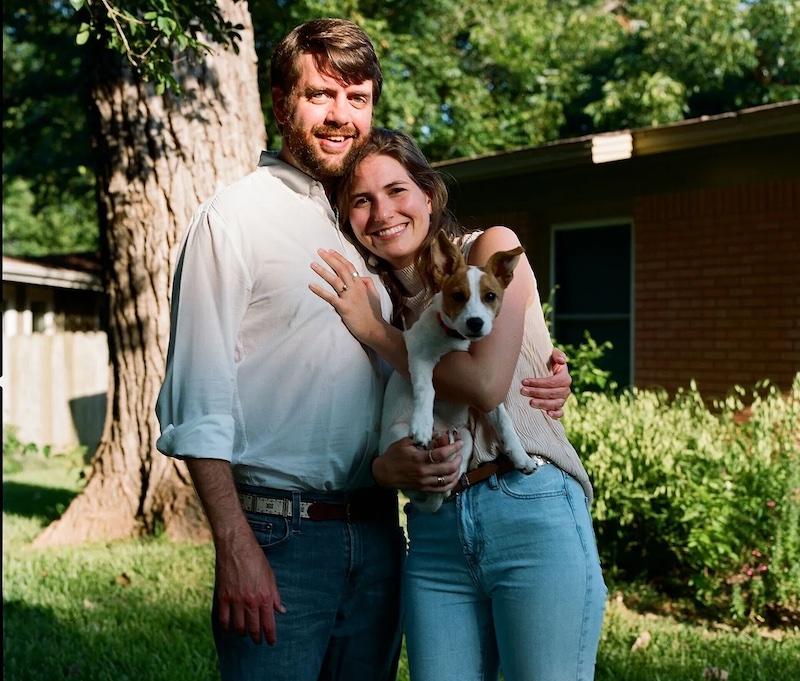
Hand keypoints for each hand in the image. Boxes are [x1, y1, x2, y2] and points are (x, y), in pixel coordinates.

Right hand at [215, 528, 285, 645]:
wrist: (236, 546)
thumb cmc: (255, 559)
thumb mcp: (270, 576)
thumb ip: (275, 595)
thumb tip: (281, 610)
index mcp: (264, 596)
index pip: (269, 624)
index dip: (270, 636)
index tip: (271, 642)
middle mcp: (250, 601)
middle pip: (253, 628)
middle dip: (257, 638)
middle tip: (258, 641)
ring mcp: (235, 600)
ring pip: (238, 627)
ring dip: (242, 633)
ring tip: (245, 633)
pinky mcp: (223, 597)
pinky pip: (224, 619)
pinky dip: (227, 627)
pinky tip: (230, 627)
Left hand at [309, 249, 384, 343]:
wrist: (374, 329)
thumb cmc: (374, 313)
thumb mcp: (375, 295)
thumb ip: (368, 284)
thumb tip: (361, 276)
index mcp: (361, 285)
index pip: (349, 266)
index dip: (339, 258)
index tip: (330, 250)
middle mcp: (355, 288)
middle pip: (341, 269)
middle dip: (330, 259)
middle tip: (319, 251)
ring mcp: (349, 297)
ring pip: (334, 280)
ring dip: (322, 271)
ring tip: (312, 264)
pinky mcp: (344, 307)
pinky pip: (330, 297)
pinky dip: (320, 291)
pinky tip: (311, 285)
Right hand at [372, 434, 462, 491]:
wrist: (383, 473)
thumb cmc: (393, 455)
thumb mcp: (405, 442)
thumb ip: (422, 439)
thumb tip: (437, 434)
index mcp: (419, 458)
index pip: (442, 453)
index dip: (454, 448)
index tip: (460, 443)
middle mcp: (423, 471)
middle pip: (448, 467)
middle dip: (458, 459)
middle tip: (459, 453)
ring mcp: (424, 481)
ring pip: (447, 479)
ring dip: (456, 471)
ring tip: (458, 464)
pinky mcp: (423, 488)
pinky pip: (442, 489)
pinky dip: (451, 483)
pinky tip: (454, 477)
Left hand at [520, 347, 571, 418]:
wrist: (544, 371)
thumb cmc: (547, 362)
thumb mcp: (551, 355)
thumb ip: (557, 354)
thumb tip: (562, 360)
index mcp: (565, 377)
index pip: (553, 381)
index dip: (539, 382)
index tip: (524, 381)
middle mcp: (565, 389)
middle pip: (553, 393)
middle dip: (537, 392)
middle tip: (523, 391)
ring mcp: (562, 399)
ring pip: (556, 404)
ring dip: (543, 404)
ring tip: (530, 402)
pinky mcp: (558, 407)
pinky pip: (561, 413)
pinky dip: (556, 414)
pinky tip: (548, 414)